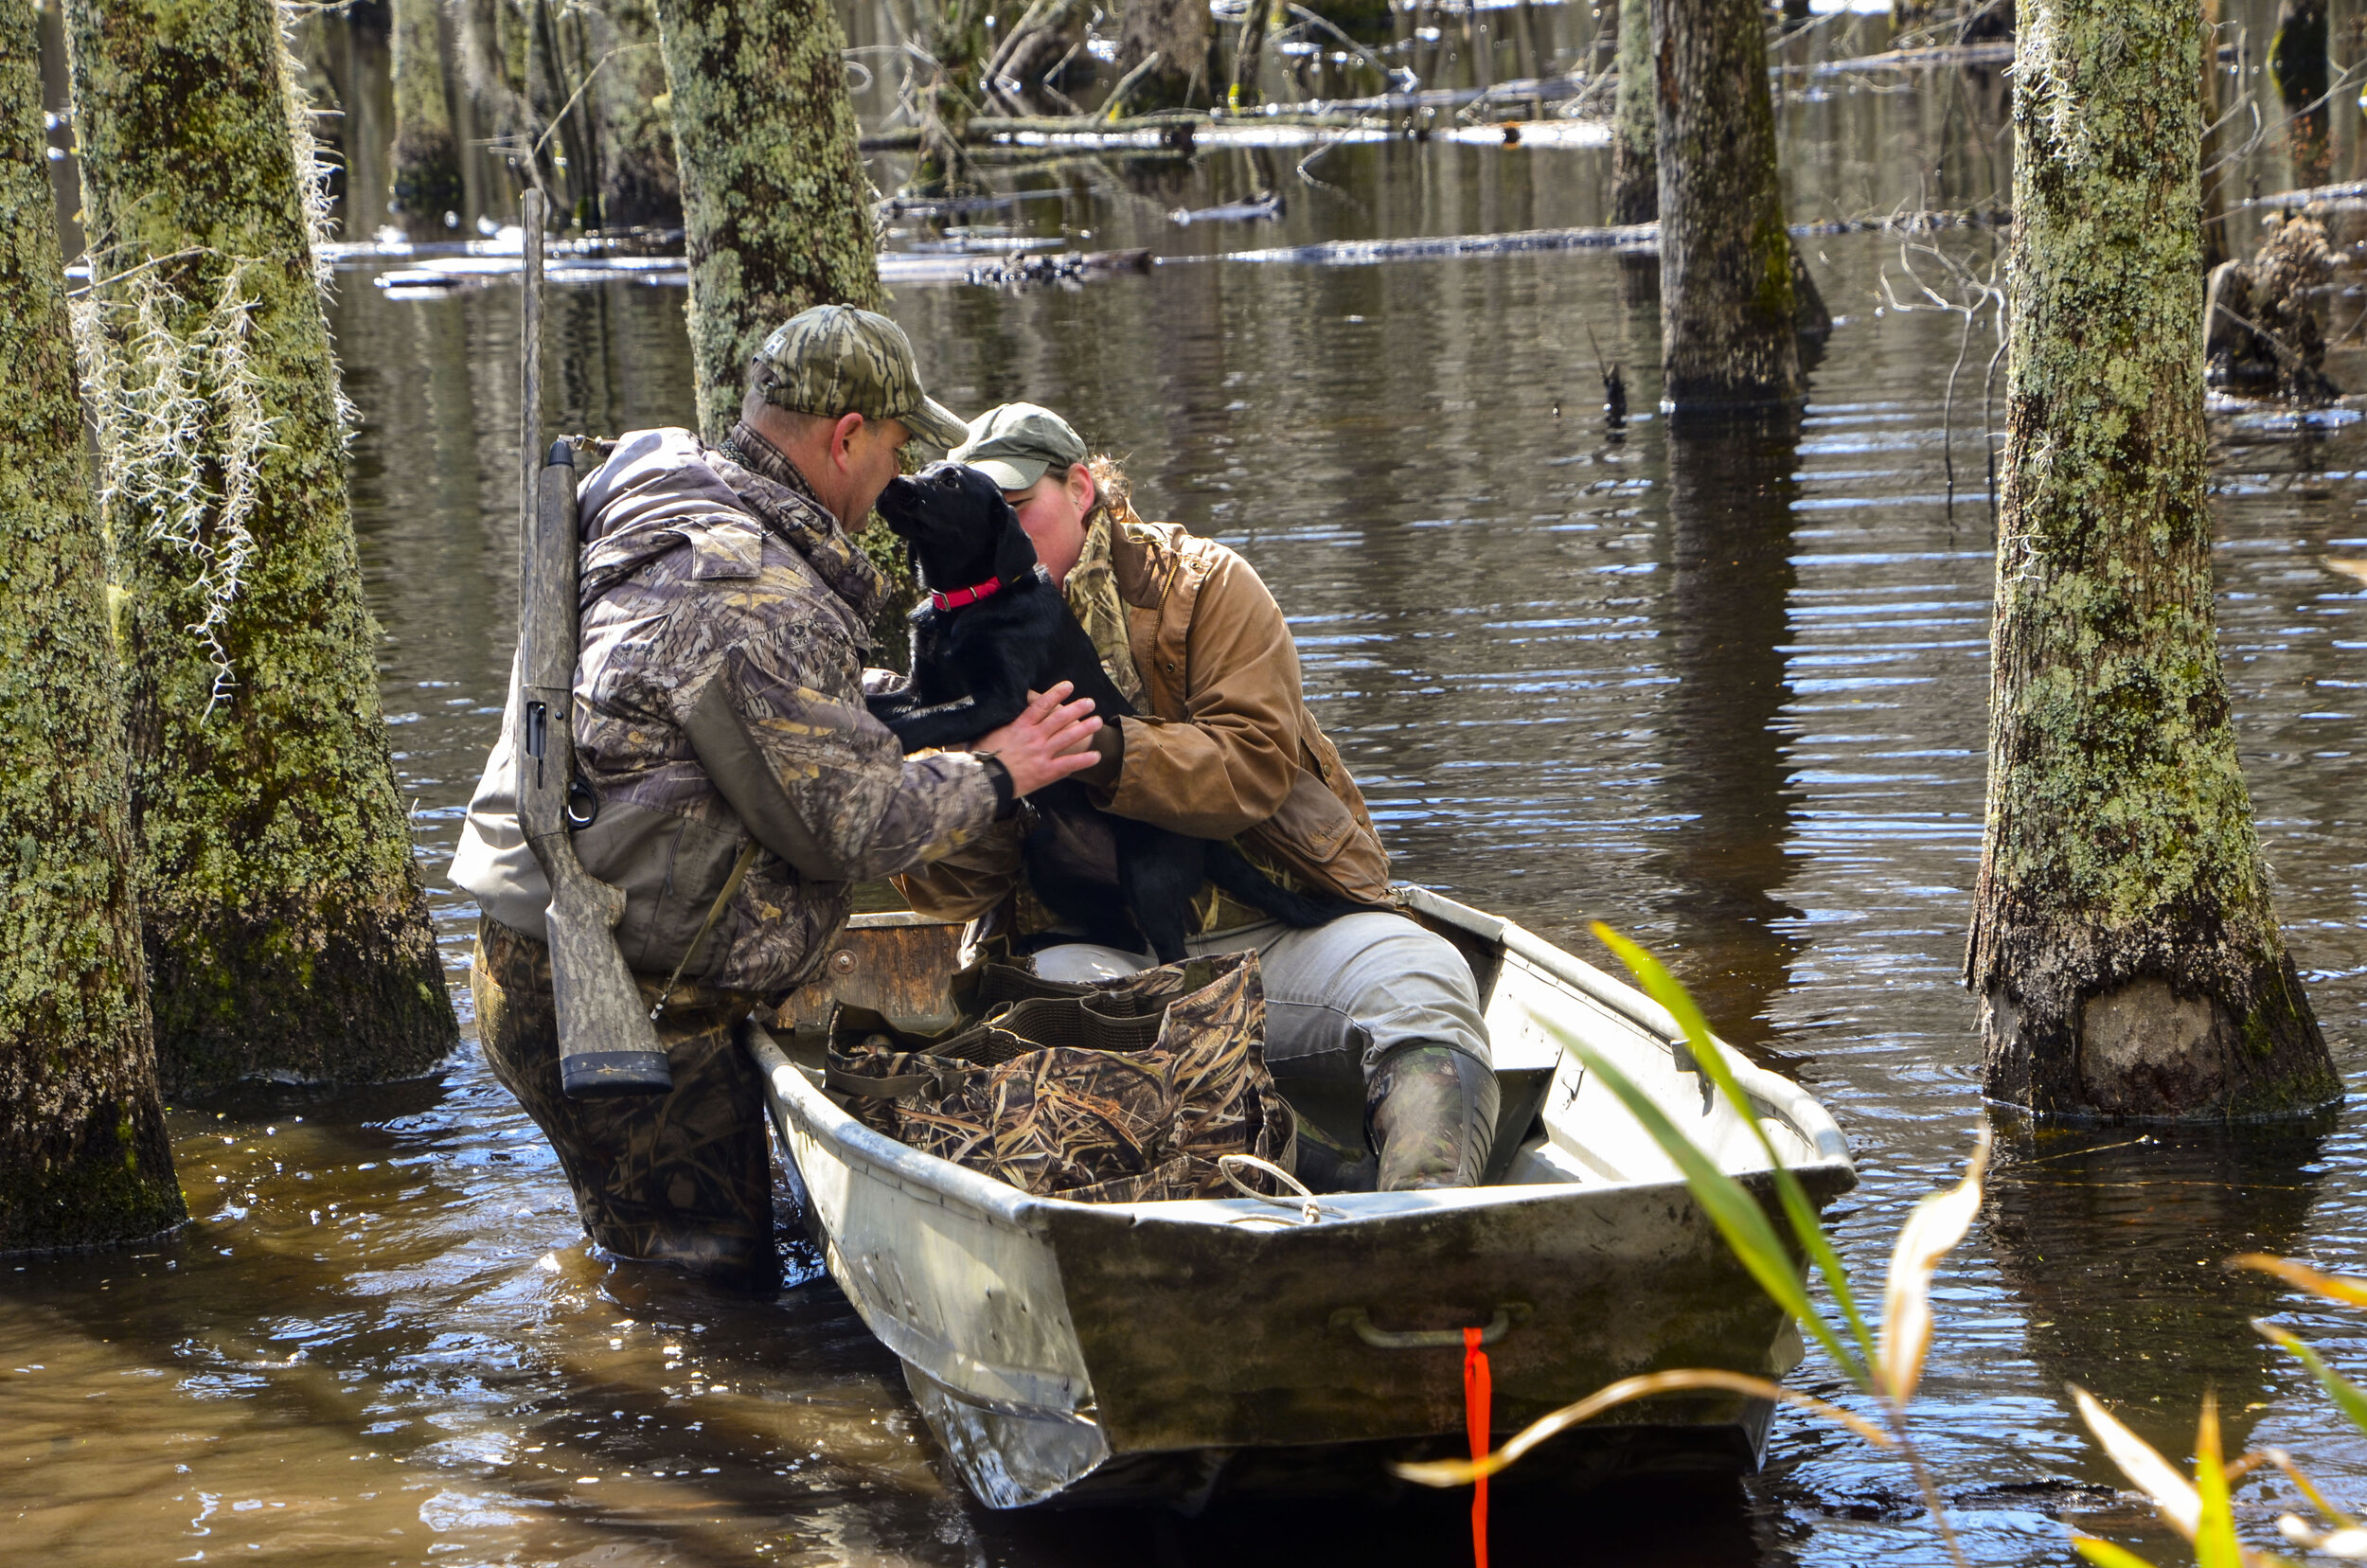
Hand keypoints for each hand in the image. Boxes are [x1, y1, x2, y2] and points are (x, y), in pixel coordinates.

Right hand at [975, 682, 1102, 797]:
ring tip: (1097, 722)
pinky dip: (1083, 760)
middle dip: (1076, 708)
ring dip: (1084, 729)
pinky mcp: (1045, 772)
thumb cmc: (979, 757)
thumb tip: (989, 713)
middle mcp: (1033, 737)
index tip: (1069, 686)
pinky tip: (1097, 756)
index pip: (1041, 705)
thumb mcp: (983, 733)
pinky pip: (1069, 764)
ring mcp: (1041, 754)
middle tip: (1090, 702)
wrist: (984, 781)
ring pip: (1067, 737)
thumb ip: (994, 723)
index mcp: (1019, 726)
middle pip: (1059, 719)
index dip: (1056, 694)